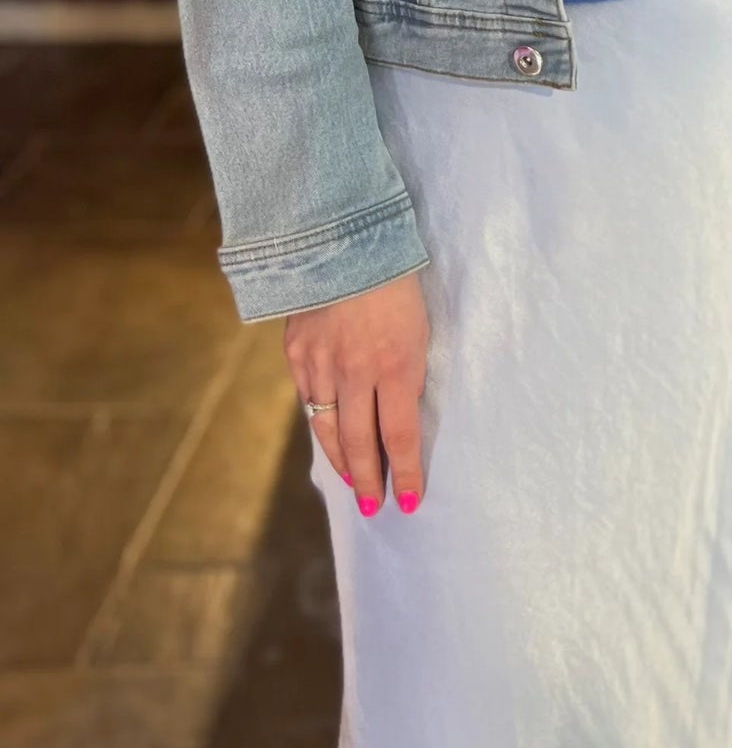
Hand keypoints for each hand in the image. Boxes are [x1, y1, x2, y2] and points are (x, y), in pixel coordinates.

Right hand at [284, 271, 428, 516]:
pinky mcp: (296, 353)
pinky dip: (320, 425)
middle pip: (359, 443)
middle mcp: (356, 372)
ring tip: (354, 484)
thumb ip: (407, 374)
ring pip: (328, 429)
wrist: (344, 240)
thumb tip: (400, 416)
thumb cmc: (396, 283)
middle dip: (369, 480)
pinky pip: (309, 400)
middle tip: (375, 507)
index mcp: (396, 365)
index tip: (411, 500)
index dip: (405, 474)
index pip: (399, 437)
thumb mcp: (418, 329)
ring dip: (342, 462)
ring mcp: (321, 364)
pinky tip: (329, 440)